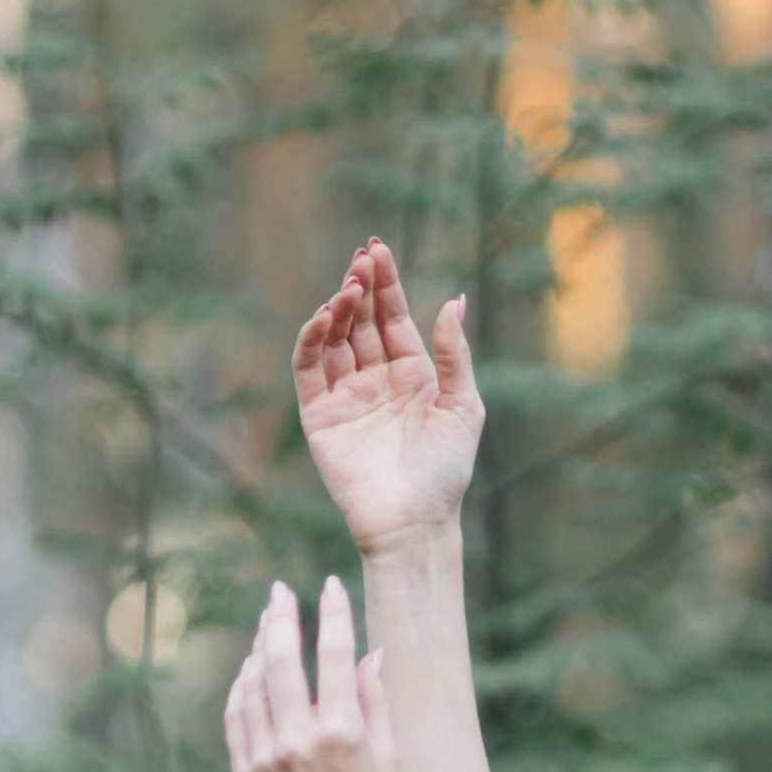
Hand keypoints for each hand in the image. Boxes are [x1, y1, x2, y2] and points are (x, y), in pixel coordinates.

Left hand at [225, 577, 394, 771]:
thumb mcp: (388, 762)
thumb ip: (375, 703)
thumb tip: (370, 653)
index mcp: (343, 732)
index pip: (334, 652)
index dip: (332, 612)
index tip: (329, 585)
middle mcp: (300, 739)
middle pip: (282, 657)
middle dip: (281, 617)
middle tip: (280, 592)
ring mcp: (266, 757)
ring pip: (253, 683)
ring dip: (258, 648)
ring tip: (266, 626)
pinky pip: (237, 715)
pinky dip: (241, 687)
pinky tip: (249, 671)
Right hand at [294, 237, 481, 554]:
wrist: (414, 522)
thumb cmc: (446, 471)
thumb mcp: (463, 406)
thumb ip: (455, 354)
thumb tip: (456, 300)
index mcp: (413, 373)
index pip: (392, 317)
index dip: (385, 283)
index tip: (377, 248)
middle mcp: (376, 379)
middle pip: (362, 321)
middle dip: (359, 287)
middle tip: (360, 259)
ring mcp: (346, 396)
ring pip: (335, 340)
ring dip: (337, 310)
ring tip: (346, 288)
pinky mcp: (319, 416)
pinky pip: (309, 370)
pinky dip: (311, 342)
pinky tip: (323, 318)